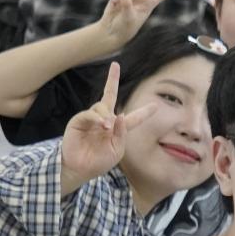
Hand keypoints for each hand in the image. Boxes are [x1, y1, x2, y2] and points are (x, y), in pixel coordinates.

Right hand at [59, 63, 158, 189]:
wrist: (81, 169)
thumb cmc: (99, 162)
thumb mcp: (117, 149)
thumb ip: (122, 133)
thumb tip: (120, 115)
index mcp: (118, 128)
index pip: (133, 118)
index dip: (144, 112)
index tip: (155, 106)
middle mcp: (105, 120)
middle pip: (109, 95)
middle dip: (111, 79)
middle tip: (115, 65)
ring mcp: (91, 119)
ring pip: (101, 106)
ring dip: (106, 116)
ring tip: (106, 128)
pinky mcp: (79, 121)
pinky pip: (89, 114)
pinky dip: (96, 118)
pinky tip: (101, 125)